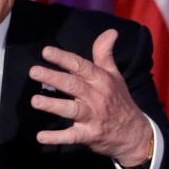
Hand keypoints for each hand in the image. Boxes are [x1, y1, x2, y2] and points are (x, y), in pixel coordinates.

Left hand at [29, 29, 152, 168]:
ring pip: (71, 109)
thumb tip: (110, 31)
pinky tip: (41, 136)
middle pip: (73, 85)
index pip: (80, 66)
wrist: (135, 134)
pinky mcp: (88, 135)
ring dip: (53, 105)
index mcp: (101, 80)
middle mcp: (96, 97)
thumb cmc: (119, 100)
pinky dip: (56, 137)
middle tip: (33, 71)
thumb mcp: (115, 76)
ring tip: (34, 100)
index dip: (63, 58)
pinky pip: (71, 136)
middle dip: (53, 78)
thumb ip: (105, 54)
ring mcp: (92, 117)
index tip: (46, 52)